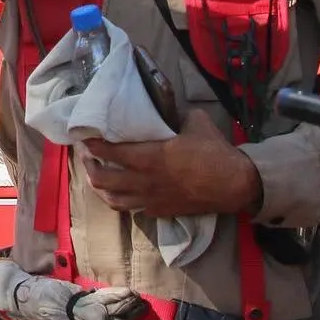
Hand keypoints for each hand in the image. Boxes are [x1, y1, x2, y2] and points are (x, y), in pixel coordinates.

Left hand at [79, 110, 261, 217]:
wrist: (234, 185)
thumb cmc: (214, 152)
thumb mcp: (195, 122)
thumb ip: (175, 115)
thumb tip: (167, 108)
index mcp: (148, 157)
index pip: (108, 152)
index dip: (92, 145)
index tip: (84, 137)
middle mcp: (143, 181)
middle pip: (101, 179)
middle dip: (89, 167)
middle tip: (87, 156)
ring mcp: (150, 200)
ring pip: (113, 200)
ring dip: (100, 188)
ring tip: (97, 177)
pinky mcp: (160, 211)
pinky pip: (132, 209)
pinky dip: (122, 200)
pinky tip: (123, 192)